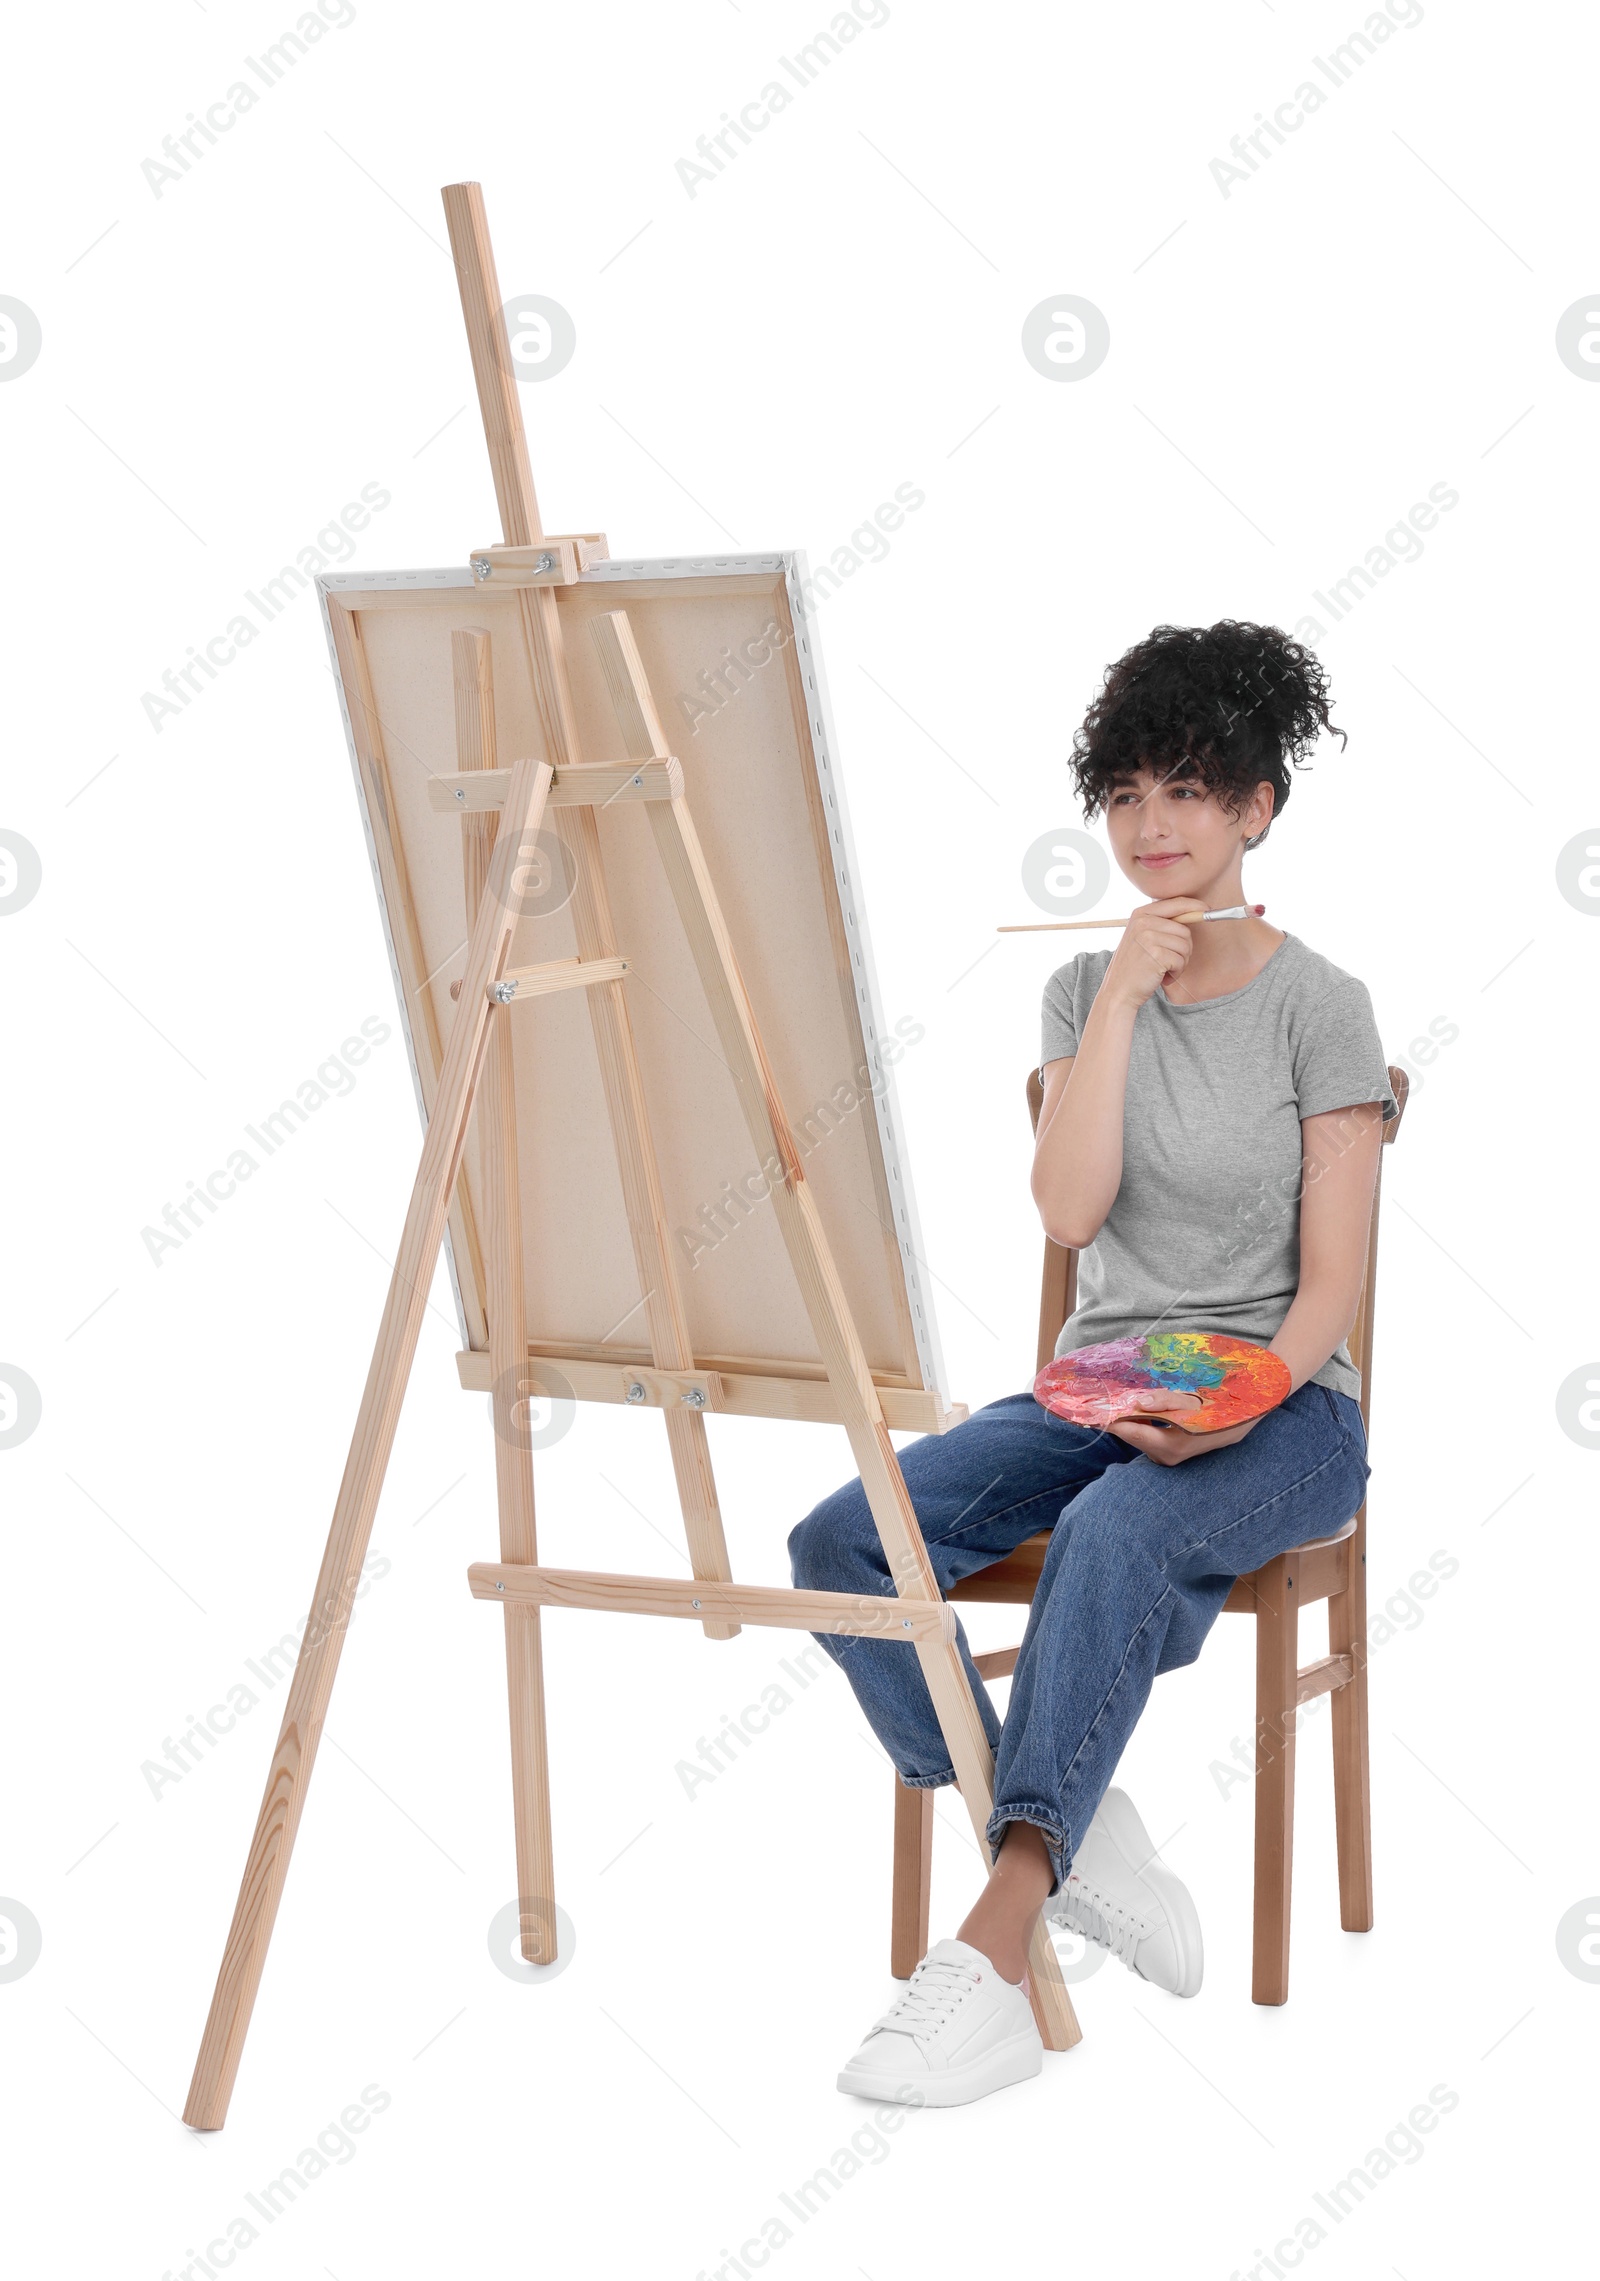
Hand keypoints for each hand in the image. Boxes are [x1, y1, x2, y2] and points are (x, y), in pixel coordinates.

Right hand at [1103, 897, 1207, 1011]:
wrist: (1118, 990)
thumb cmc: (1134, 966)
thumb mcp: (1142, 937)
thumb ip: (1162, 923)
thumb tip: (1194, 912)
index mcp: (1140, 914)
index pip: (1176, 903)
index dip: (1194, 906)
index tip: (1206, 910)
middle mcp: (1143, 922)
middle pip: (1185, 929)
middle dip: (1183, 949)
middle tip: (1168, 961)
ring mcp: (1149, 937)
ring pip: (1185, 946)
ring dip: (1180, 962)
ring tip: (1163, 969)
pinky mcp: (1156, 954)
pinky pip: (1181, 961)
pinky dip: (1176, 972)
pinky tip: (1162, 976)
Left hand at [1104, 1388, 1263, 1465]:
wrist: (1243, 1422)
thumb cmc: (1217, 1409)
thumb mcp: (1192, 1402)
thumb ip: (1164, 1402)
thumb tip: (1138, 1403)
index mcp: (1170, 1445)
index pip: (1128, 1431)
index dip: (1107, 1419)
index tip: (1088, 1409)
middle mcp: (1166, 1457)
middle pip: (1129, 1434)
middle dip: (1115, 1418)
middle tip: (1096, 1400)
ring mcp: (1167, 1459)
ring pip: (1138, 1436)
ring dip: (1128, 1420)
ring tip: (1115, 1403)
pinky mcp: (1169, 1455)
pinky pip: (1147, 1438)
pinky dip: (1139, 1425)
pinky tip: (1139, 1411)